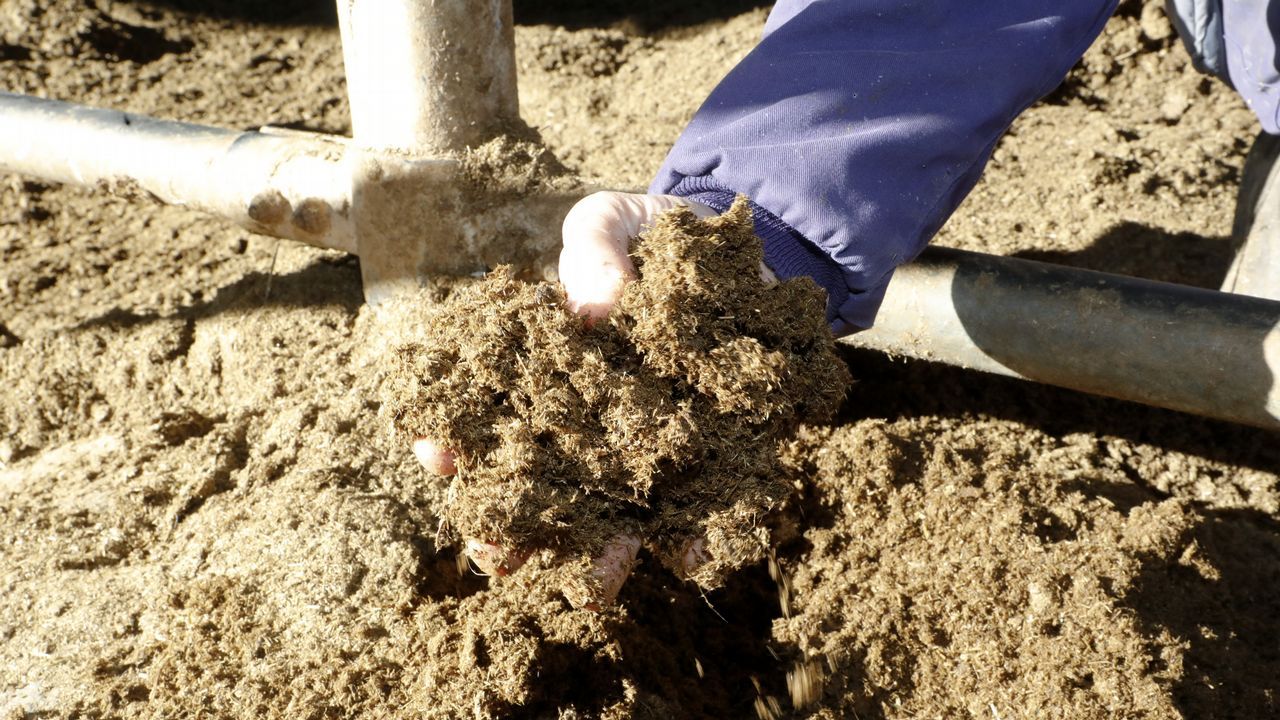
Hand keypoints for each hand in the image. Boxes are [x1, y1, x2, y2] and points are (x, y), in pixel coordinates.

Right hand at [413, 191, 767, 607]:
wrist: (747, 258)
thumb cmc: (656, 236)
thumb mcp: (615, 220)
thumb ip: (595, 245)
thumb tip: (595, 308)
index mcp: (543, 366)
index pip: (483, 409)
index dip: (454, 434)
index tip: (439, 453)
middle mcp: (583, 420)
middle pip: (537, 483)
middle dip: (512, 524)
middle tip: (498, 553)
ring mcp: (643, 447)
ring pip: (608, 513)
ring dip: (597, 552)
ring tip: (594, 582)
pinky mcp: (707, 461)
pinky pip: (699, 512)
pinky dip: (696, 539)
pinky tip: (696, 553)